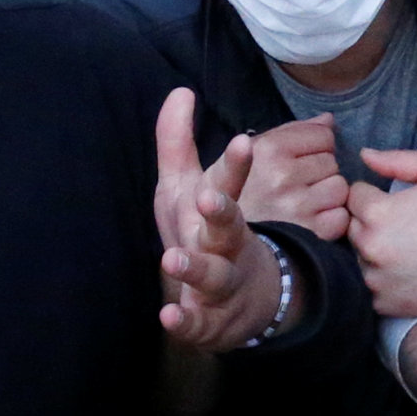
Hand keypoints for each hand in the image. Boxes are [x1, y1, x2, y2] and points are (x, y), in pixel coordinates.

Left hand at [153, 90, 292, 352]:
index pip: (231, 184)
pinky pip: (199, 324)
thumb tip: (180, 91)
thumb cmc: (211, 234)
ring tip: (172, 258)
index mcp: (223, 213)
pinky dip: (186, 323)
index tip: (244, 141)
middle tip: (209, 198)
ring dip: (196, 267)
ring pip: (214, 275)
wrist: (247, 300)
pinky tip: (169, 316)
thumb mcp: (187, 188)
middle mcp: (229, 246)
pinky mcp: (211, 321)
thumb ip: (177, 142)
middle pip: (229, 227)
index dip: (237, 165)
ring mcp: (223, 284)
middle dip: (221, 213)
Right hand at [235, 115, 352, 239]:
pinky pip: (340, 217)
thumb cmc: (239, 189)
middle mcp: (282, 175)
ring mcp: (296, 206)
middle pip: (333, 161)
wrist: (220, 237)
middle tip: (299, 184)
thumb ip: (291, 132)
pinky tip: (314, 219)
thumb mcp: (251, 152)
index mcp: (269, 150)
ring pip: (340, 188)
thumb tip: (328, 120)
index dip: (316, 146)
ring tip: (307, 201)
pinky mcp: (307, 234)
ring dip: (329, 195)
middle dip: (321, 170)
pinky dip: (333, 219)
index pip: (324, 136)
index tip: (300, 160)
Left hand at [347, 148, 416, 322]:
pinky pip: (372, 285)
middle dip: (372, 222)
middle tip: (406, 225)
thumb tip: (365, 156)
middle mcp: (369, 248)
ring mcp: (374, 279)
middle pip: (353, 226)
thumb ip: (398, 159)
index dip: (375, 194)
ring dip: (376, 250)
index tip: (398, 202)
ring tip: (410, 248)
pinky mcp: (383, 303)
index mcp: (377, 213)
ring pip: (360, 256)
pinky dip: (385, 279)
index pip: (354, 195)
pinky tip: (412, 271)